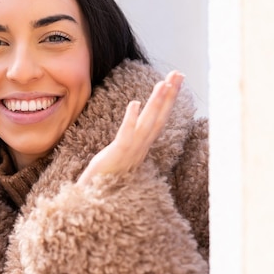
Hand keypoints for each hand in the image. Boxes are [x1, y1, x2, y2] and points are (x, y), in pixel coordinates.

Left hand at [77, 71, 183, 185]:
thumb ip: (128, 143)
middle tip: (178, 74)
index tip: (176, 81)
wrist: (95, 199)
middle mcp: (140, 148)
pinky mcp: (117, 155)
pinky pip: (126, 135)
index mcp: (141, 147)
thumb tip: (133, 131)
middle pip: (159, 118)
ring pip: (148, 124)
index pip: (159, 120)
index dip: (168, 101)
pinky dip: (131, 119)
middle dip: (169, 95)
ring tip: (163, 83)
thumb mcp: (119, 157)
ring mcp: (131, 152)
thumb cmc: (105, 179)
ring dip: (156, 103)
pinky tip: (134, 103)